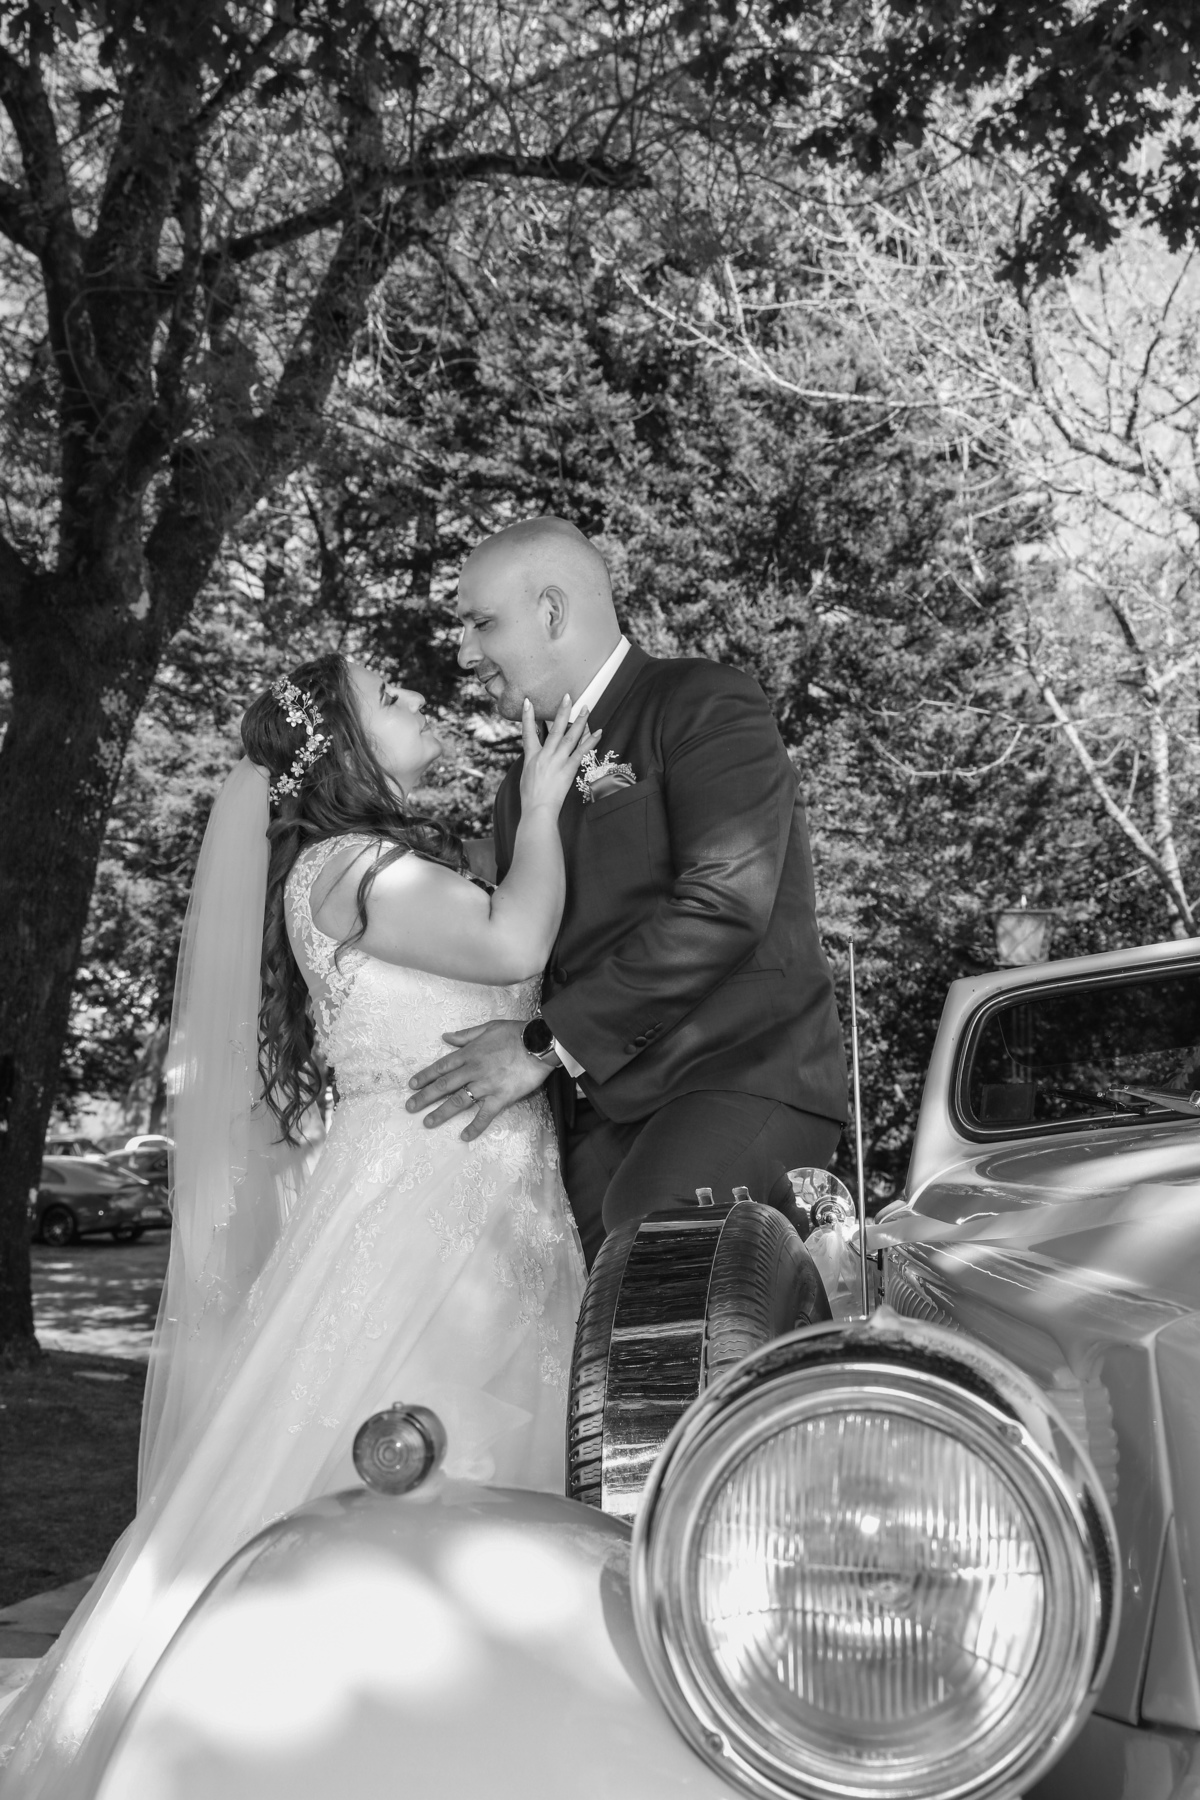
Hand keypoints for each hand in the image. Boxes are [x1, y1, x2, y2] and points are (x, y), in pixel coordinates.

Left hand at [406, 1018, 554, 1140]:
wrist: (539, 1043)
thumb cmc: (516, 1033)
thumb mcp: (488, 1027)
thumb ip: (466, 1035)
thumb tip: (445, 1037)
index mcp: (469, 1053)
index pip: (441, 1066)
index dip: (425, 1076)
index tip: (412, 1085)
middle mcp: (473, 1070)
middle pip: (444, 1085)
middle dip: (425, 1097)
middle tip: (410, 1107)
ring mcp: (486, 1085)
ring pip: (459, 1101)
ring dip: (441, 1112)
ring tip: (427, 1122)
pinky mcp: (501, 1097)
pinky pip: (485, 1114)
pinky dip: (475, 1126)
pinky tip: (465, 1137)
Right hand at [518, 693, 600, 814]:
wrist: (538, 809)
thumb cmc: (530, 797)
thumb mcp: (526, 776)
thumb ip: (532, 763)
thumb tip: (536, 757)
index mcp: (532, 756)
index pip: (528, 732)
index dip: (527, 716)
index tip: (528, 701)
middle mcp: (545, 755)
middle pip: (554, 729)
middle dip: (561, 711)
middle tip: (568, 696)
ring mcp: (558, 761)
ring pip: (570, 736)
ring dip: (579, 721)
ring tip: (586, 708)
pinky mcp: (569, 769)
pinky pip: (582, 752)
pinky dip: (591, 741)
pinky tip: (598, 731)